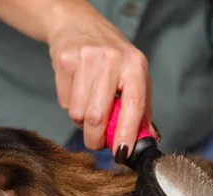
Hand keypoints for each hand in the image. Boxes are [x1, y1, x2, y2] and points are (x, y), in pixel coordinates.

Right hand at [47, 15, 150, 160]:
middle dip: (95, 138)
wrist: (78, 25)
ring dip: (81, 120)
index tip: (122, 154)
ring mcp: (86, 59)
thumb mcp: (133, 75)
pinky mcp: (64, 60)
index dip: (127, 134)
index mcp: (135, 64)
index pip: (133, 105)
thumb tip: (148, 140)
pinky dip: (70, 106)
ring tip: (87, 106)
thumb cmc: (111, 57)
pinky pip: (65, 102)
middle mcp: (112, 59)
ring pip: (78, 113)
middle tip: (96, 142)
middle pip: (98, 116)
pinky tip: (76, 90)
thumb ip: (141, 109)